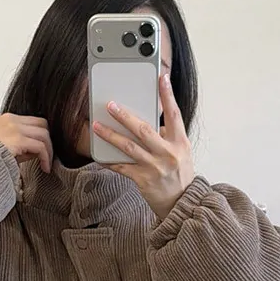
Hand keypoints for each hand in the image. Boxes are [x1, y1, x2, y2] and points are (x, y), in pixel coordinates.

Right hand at [0, 114, 52, 173]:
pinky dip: (46, 158)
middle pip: (43, 124)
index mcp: (8, 120)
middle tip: (47, 158)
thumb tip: (40, 151)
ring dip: (49, 151)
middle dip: (48, 142)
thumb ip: (22, 145)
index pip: (34, 122)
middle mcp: (12, 120)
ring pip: (44, 134)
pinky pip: (40, 146)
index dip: (42, 137)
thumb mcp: (6, 147)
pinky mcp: (18, 139)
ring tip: (46, 165)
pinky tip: (44, 168)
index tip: (43, 153)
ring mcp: (14, 128)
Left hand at [92, 72, 194, 220]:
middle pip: (144, 130)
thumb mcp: (181, 152)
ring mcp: (155, 167)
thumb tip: (150, 119)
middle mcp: (168, 153)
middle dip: (125, 116)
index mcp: (180, 142)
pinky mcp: (143, 180)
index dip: (168, 95)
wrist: (182, 203)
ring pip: (129, 147)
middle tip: (111, 105)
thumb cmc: (180, 174)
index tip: (162, 77)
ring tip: (97, 126)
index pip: (174, 114)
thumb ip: (168, 135)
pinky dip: (110, 160)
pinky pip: (122, 167)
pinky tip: (99, 154)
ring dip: (111, 135)